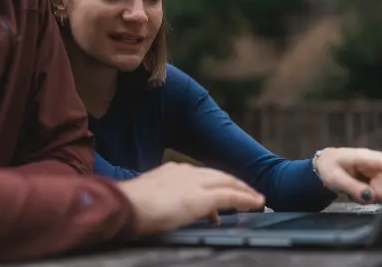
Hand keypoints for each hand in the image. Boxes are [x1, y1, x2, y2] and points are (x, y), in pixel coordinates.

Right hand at [116, 161, 265, 235]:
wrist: (126, 205)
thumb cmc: (128, 206)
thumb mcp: (148, 198)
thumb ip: (163, 200)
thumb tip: (170, 210)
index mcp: (171, 170)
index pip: (200, 175)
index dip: (215, 182)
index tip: (223, 190)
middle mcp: (185, 171)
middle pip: (218, 175)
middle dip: (235, 183)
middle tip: (248, 192)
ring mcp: (194, 182)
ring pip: (228, 182)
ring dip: (244, 190)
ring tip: (256, 199)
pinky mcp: (201, 198)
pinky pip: (231, 196)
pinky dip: (246, 199)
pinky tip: (256, 204)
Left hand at [314, 148, 381, 203]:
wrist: (327, 165)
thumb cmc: (330, 168)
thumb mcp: (336, 178)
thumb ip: (353, 187)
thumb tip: (370, 197)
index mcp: (364, 156)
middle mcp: (377, 161)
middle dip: (376, 193)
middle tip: (359, 193)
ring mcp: (381, 169)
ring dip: (374, 195)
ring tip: (358, 191)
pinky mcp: (381, 177)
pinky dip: (373, 195)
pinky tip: (362, 191)